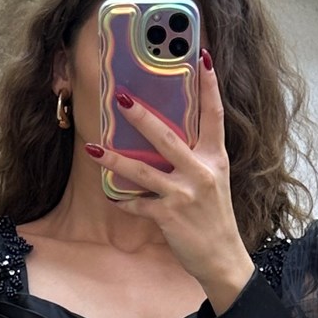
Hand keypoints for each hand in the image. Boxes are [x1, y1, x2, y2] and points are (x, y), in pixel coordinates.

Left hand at [86, 51, 253, 310]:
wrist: (223, 258)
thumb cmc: (215, 218)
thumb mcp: (214, 182)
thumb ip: (196, 159)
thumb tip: (167, 138)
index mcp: (216, 159)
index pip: (215, 116)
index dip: (209, 87)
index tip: (202, 59)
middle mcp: (202, 172)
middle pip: (169, 138)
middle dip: (143, 118)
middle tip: (123, 97)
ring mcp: (185, 194)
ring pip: (144, 171)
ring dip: (116, 159)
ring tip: (94, 147)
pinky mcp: (169, 216)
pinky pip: (138, 204)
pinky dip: (124, 202)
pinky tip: (112, 197)